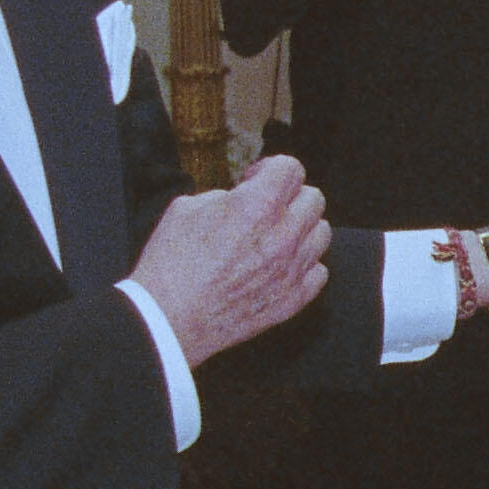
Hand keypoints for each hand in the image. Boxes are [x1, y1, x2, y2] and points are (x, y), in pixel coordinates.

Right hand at [130, 160, 331, 360]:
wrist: (168, 320)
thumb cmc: (171, 266)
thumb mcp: (187, 208)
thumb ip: (225, 196)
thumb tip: (242, 197)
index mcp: (257, 206)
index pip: (291, 168)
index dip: (271, 169)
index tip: (256, 180)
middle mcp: (283, 236)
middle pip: (313, 199)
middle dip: (289, 197)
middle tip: (266, 208)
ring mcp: (291, 270)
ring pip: (321, 233)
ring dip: (301, 229)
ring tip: (275, 236)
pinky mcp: (293, 300)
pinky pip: (319, 271)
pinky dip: (303, 264)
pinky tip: (280, 265)